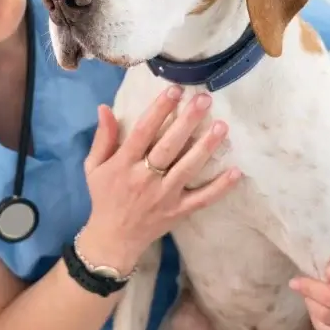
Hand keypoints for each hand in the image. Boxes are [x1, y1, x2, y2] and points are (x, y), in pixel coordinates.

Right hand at [78, 85, 241, 273]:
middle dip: (187, 121)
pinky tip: (236, 171)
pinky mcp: (179, 211)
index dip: (159, 109)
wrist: (113, 239)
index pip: (143, 131)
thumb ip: (103, 138)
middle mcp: (144, 178)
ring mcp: (164, 196)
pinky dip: (220, 187)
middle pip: (169, 146)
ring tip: (221, 126)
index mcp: (123, 164)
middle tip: (204, 100)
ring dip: (205, 147)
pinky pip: (202, 198)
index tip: (174, 90)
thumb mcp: (94, 167)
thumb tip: (105, 108)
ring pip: (187, 168)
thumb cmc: (104, 197)